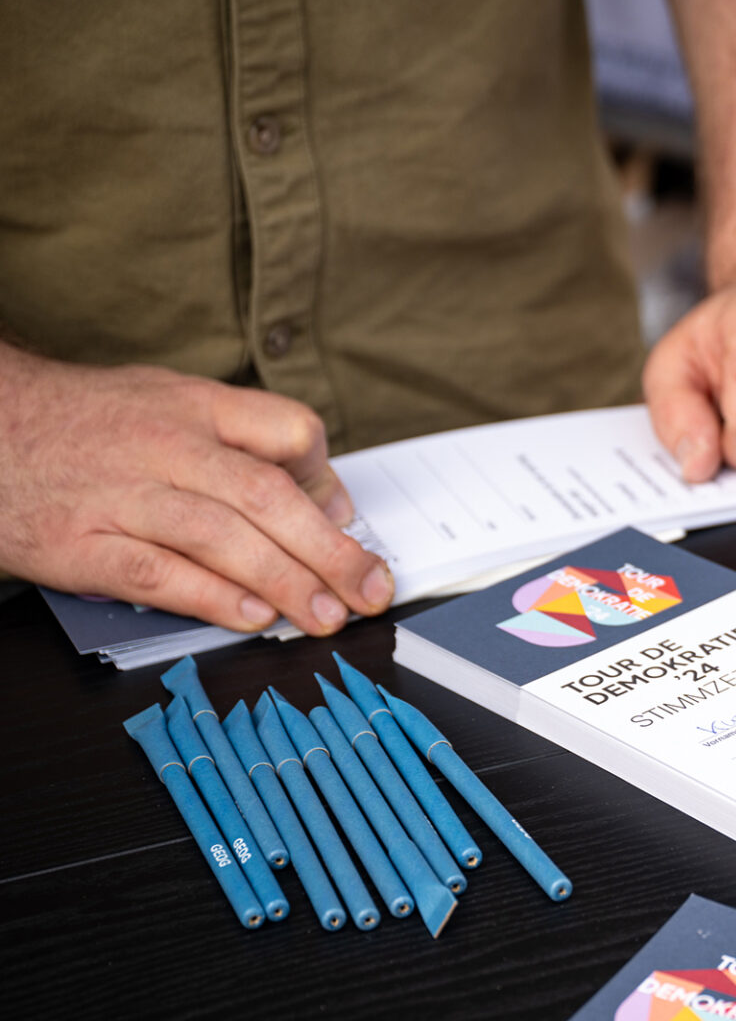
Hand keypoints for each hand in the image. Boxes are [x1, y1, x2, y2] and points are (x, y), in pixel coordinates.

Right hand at [0, 347, 393, 635]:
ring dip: (285, 582)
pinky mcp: (80, 544)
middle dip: (330, 550)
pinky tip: (250, 618)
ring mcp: (120, 496)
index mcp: (191, 406)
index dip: (327, 478)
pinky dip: (209, 598)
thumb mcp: (164, 402)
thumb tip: (325, 498)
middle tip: (370, 590)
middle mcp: (162, 446)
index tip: (349, 520)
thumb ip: (243, 442)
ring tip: (326, 616)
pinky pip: (156, 573)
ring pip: (220, 537)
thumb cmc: (79, 422)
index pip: (287, 429)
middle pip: (267, 496)